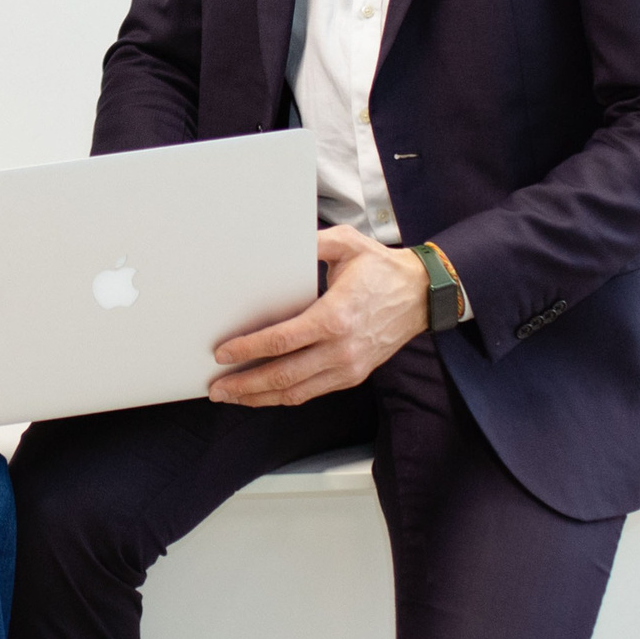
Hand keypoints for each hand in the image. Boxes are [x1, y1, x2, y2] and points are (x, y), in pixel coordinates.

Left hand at [207, 226, 428, 406]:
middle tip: (217, 387)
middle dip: (245, 385)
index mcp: (335, 317)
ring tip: (233, 396)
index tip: (223, 353)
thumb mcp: (347, 244)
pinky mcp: (353, 375)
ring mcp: (348, 367)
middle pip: (283, 376)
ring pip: (296, 392)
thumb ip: (312, 243)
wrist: (422, 295)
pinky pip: (312, 392)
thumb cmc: (382, 269)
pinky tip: (265, 393)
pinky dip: (285, 396)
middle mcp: (341, 349)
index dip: (247, 350)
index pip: (281, 342)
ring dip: (260, 397)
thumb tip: (275, 241)